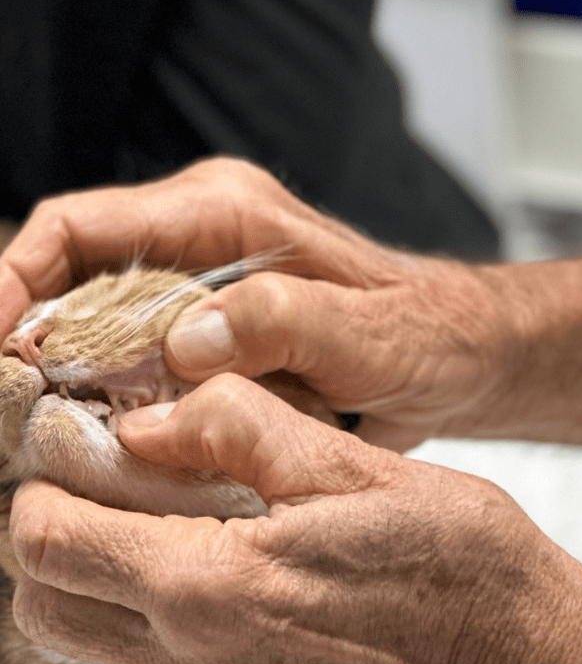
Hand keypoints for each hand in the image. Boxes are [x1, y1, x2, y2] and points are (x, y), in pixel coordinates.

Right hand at [0, 157, 515, 450]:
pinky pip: (128, 366)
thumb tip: (187, 340)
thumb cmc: (426, 336)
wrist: (455, 359)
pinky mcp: (205, 338)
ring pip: (87, 328)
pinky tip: (102, 451)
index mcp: (224, 212)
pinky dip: (105, 405)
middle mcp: (195, 241)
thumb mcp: (370, 332)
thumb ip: (289, 323)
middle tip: (7, 411)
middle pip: (65, 278)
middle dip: (21, 341)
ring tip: (38, 440)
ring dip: (57, 382)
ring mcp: (196, 292)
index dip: (12, 277)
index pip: (80, 226)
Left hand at [8, 375, 581, 663]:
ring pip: (83, 636)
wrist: (520, 663)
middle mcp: (193, 658)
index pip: (47, 538)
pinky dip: (140, 607)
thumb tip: (156, 413)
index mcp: (213, 585)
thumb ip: (244, 431)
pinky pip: (143, 662)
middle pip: (41, 597)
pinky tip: (209, 557)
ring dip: (92, 570)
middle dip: (53, 526)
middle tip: (114, 474)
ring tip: (159, 512)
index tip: (91, 437)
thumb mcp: (358, 471)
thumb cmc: (460, 565)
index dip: (50, 476)